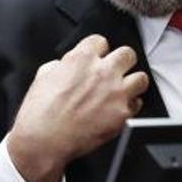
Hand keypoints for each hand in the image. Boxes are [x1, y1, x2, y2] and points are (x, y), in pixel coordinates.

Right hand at [7, 34, 148, 181]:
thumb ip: (62, 65)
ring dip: (132, 83)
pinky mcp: (122, 114)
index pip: (101, 41)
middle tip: (116, 71)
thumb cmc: (40, 113)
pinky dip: (130, 106)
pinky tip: (119, 108)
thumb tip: (67, 66)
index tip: (97, 58)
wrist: (44, 140)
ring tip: (123, 89)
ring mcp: (115, 93)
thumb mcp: (43, 76)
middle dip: (122, 62)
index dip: (98, 51)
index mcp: (81, 58)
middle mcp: (102, 72)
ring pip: (141, 78)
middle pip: (127, 54)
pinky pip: (138, 104)